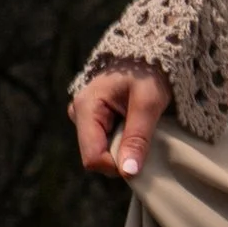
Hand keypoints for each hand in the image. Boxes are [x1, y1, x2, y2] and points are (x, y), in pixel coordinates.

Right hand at [72, 65, 171, 181]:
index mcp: (86, 107)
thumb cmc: (149, 72)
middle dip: (121, 156)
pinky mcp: (93, 119)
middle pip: (96, 156)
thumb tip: (128, 173)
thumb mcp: (149, 102)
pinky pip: (105, 142)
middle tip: (144, 138)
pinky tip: (134, 127)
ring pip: (101, 151)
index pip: (93, 157)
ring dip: (123, 148)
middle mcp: (78, 113)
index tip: (140, 159)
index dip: (116, 166)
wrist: (149, 53)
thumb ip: (138, 138)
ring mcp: (84, 117)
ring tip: (140, 128)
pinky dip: (123, 142)